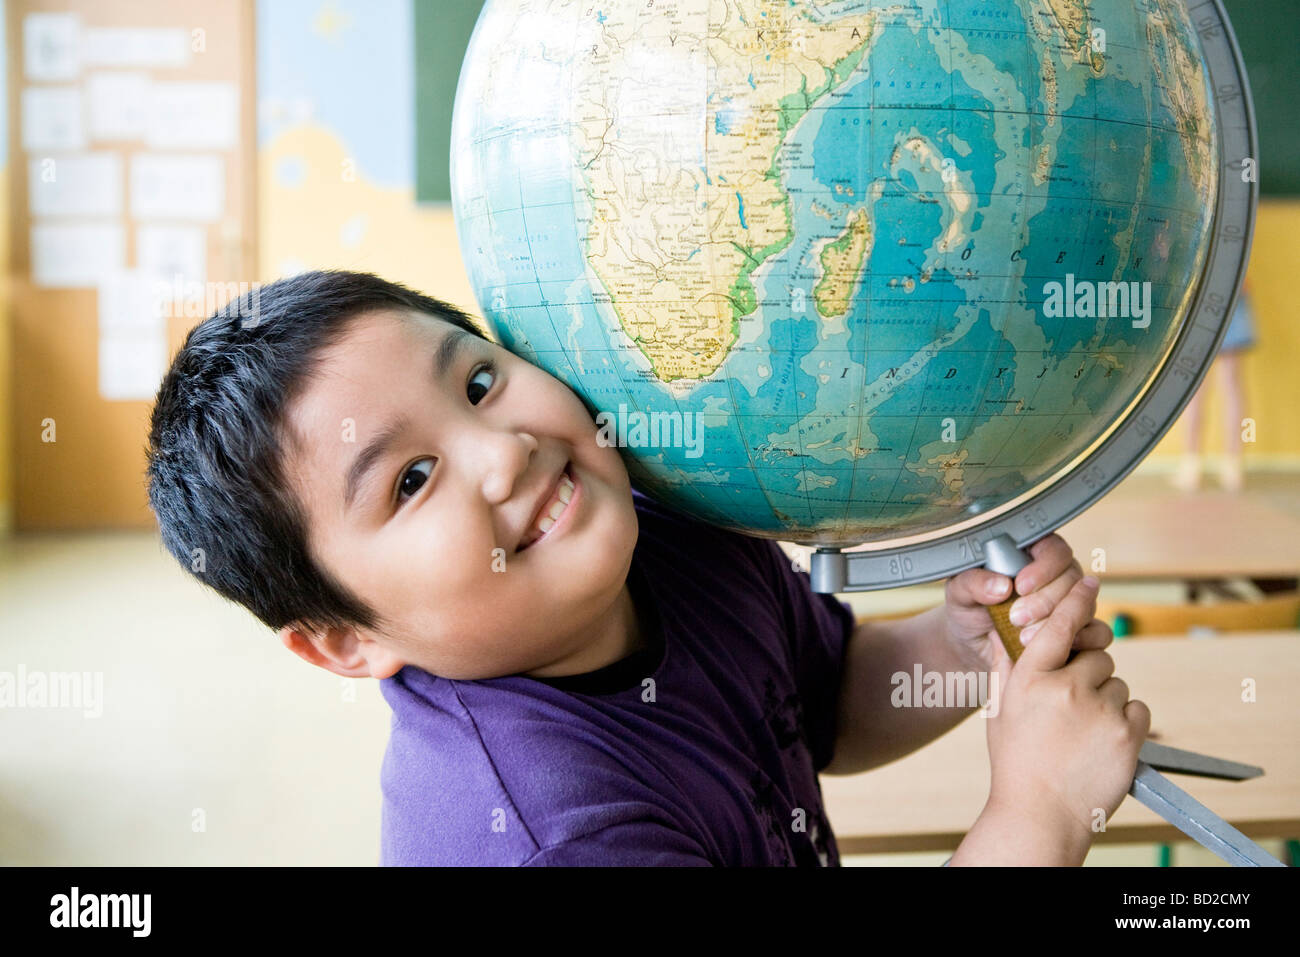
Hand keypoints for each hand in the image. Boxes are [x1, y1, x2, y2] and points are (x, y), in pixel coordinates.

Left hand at [941, 532, 1110, 673]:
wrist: (973, 648)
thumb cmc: (968, 610)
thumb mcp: (960, 593)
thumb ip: (973, 583)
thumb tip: (1000, 586)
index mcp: (1031, 555)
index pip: (1054, 549)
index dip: (1043, 566)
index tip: (1020, 586)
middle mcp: (1057, 577)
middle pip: (1072, 578)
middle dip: (1045, 600)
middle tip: (1016, 617)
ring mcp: (1072, 605)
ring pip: (1085, 605)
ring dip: (1059, 622)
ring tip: (1024, 637)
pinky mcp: (1079, 633)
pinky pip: (1098, 632)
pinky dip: (1079, 641)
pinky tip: (1052, 650)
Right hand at [983, 576, 1151, 849]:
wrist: (1040, 814)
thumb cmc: (1016, 762)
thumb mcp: (999, 709)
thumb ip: (1006, 667)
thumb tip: (1006, 632)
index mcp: (1029, 677)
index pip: (1058, 623)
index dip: (1076, 598)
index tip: (1090, 579)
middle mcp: (1064, 687)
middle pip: (1095, 654)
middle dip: (1089, 672)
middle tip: (1072, 705)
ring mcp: (1098, 709)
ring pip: (1117, 682)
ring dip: (1106, 699)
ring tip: (1083, 731)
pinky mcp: (1127, 732)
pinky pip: (1137, 707)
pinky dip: (1125, 720)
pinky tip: (1102, 740)